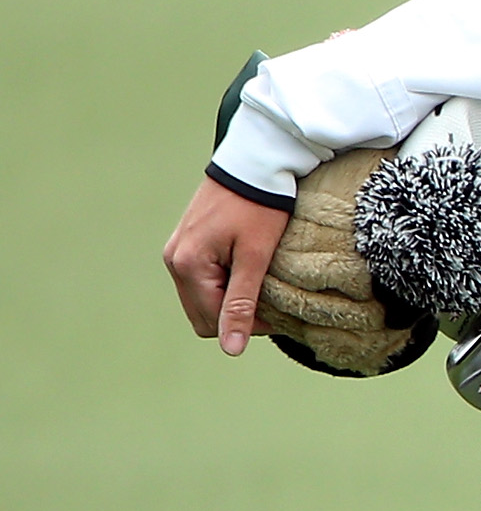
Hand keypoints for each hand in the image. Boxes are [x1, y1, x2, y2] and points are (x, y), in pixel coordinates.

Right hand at [163, 176, 289, 355]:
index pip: (212, 321)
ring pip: (202, 298)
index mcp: (187, 266)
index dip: (246, 325)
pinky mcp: (186, 243)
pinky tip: (247, 270)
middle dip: (236, 314)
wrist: (254, 163)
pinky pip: (201, 279)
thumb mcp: (255, 257)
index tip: (277, 313)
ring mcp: (177, 251)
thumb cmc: (260, 207)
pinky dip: (223, 283)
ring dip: (230, 299)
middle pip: (203, 314)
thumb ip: (241, 303)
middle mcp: (174, 260)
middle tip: (271, 300)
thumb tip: (230, 348)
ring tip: (261, 283)